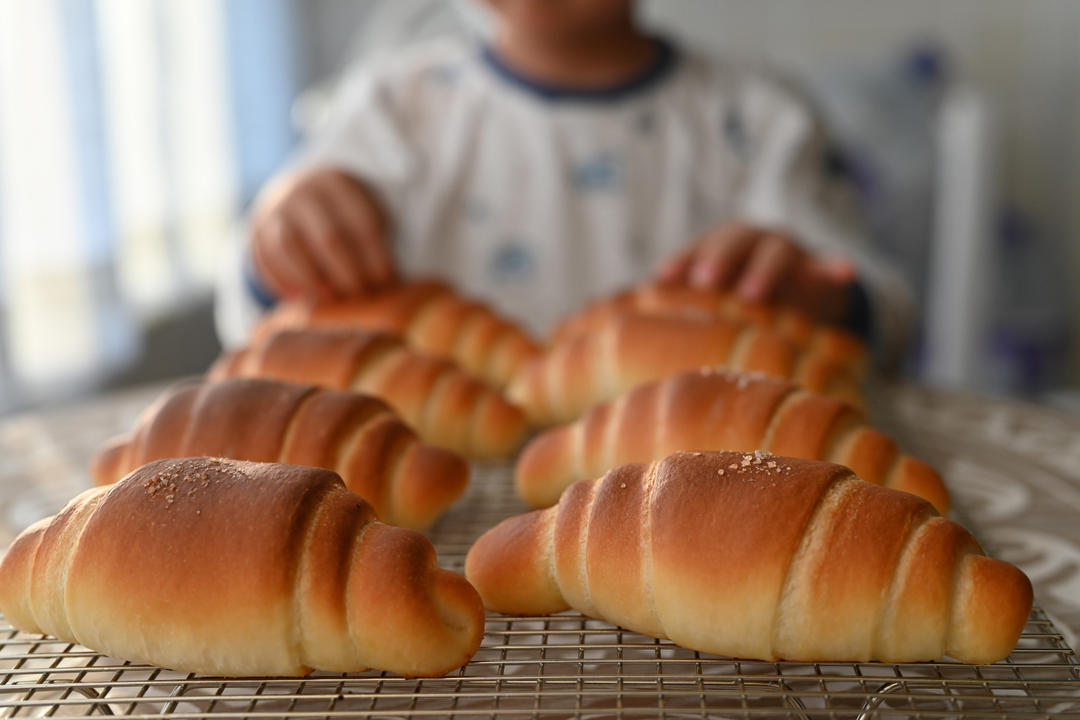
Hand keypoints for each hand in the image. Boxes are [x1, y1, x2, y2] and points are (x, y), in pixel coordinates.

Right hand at [251, 167, 395, 300]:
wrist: (298, 193)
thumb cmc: (343, 214)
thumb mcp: (364, 212)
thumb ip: (373, 243)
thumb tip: (388, 287)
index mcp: (339, 184)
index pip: (362, 223)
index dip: (377, 258)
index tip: (387, 283)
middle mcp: (304, 193)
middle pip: (328, 238)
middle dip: (348, 274)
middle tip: (361, 297)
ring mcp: (276, 210)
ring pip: (289, 247)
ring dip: (312, 280)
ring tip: (331, 301)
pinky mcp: (256, 230)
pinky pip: (264, 258)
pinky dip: (282, 282)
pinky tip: (301, 300)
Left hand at [656, 223, 856, 323]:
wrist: (804, 295)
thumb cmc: (743, 297)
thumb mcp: (717, 298)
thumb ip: (686, 303)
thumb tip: (632, 314)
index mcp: (726, 245)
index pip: (699, 246)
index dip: (681, 259)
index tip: (662, 279)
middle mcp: (756, 242)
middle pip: (736, 240)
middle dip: (719, 258)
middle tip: (705, 282)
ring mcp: (791, 254)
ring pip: (777, 252)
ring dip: (765, 269)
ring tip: (752, 292)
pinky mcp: (821, 273)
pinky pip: (831, 269)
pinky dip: (837, 267)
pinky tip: (845, 270)